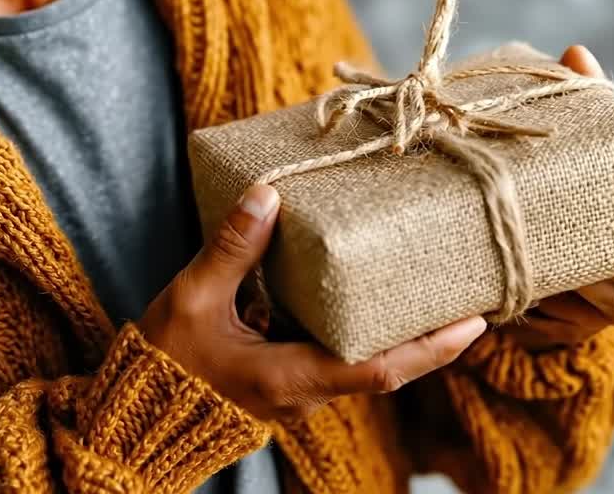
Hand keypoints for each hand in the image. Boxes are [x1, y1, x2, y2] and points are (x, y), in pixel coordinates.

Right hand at [138, 184, 486, 420]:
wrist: (138, 417)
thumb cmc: (166, 362)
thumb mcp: (193, 298)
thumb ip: (232, 249)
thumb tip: (269, 195)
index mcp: (290, 377)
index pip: (378, 369)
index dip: (431, 346)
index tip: (475, 321)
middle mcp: (306, 395)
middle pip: (385, 369)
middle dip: (430, 337)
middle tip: (468, 294)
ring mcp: (300, 396)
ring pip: (365, 367)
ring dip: (399, 335)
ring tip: (428, 288)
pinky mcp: (288, 387)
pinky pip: (340, 361)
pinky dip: (363, 334)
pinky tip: (367, 298)